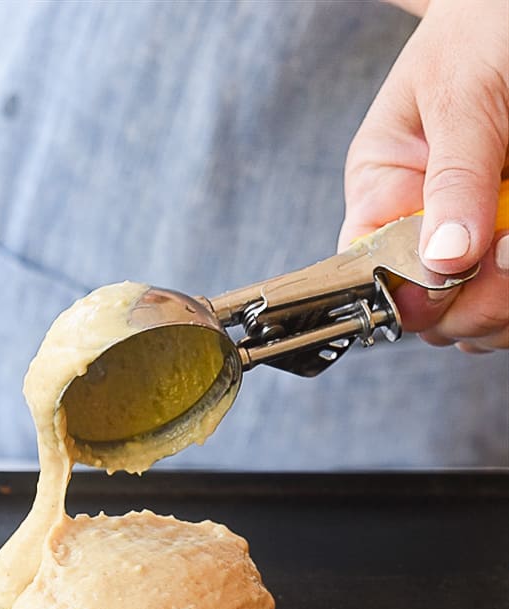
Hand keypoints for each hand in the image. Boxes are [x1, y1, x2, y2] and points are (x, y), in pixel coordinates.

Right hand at [339, 0, 508, 352]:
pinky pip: (507, 301)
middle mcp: (423, 229)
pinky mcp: (505, 246)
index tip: (456, 271)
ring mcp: (471, 242)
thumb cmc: (483, 25)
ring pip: (476, 320)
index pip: (372, 276)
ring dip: (503, 301)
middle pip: (432, 314)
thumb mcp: (462, 94)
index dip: (411, 291)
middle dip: (474, 299)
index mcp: (383, 193)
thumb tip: (442, 261)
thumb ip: (453, 177)